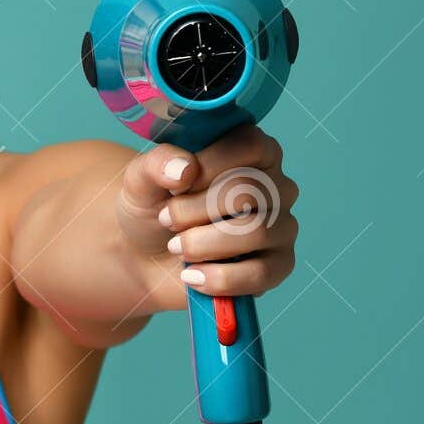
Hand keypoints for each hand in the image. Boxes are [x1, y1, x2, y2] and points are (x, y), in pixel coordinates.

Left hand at [116, 124, 298, 308]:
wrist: (145, 255)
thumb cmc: (153, 207)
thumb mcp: (141, 179)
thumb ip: (157, 164)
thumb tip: (185, 169)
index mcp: (253, 151)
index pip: (251, 145)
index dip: (209, 165)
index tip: (176, 185)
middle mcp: (276, 185)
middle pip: (249, 191)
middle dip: (194, 209)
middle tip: (166, 220)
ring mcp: (282, 226)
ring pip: (256, 231)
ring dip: (203, 243)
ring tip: (176, 247)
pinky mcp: (278, 266)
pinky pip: (261, 273)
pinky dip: (218, 277)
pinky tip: (192, 276)